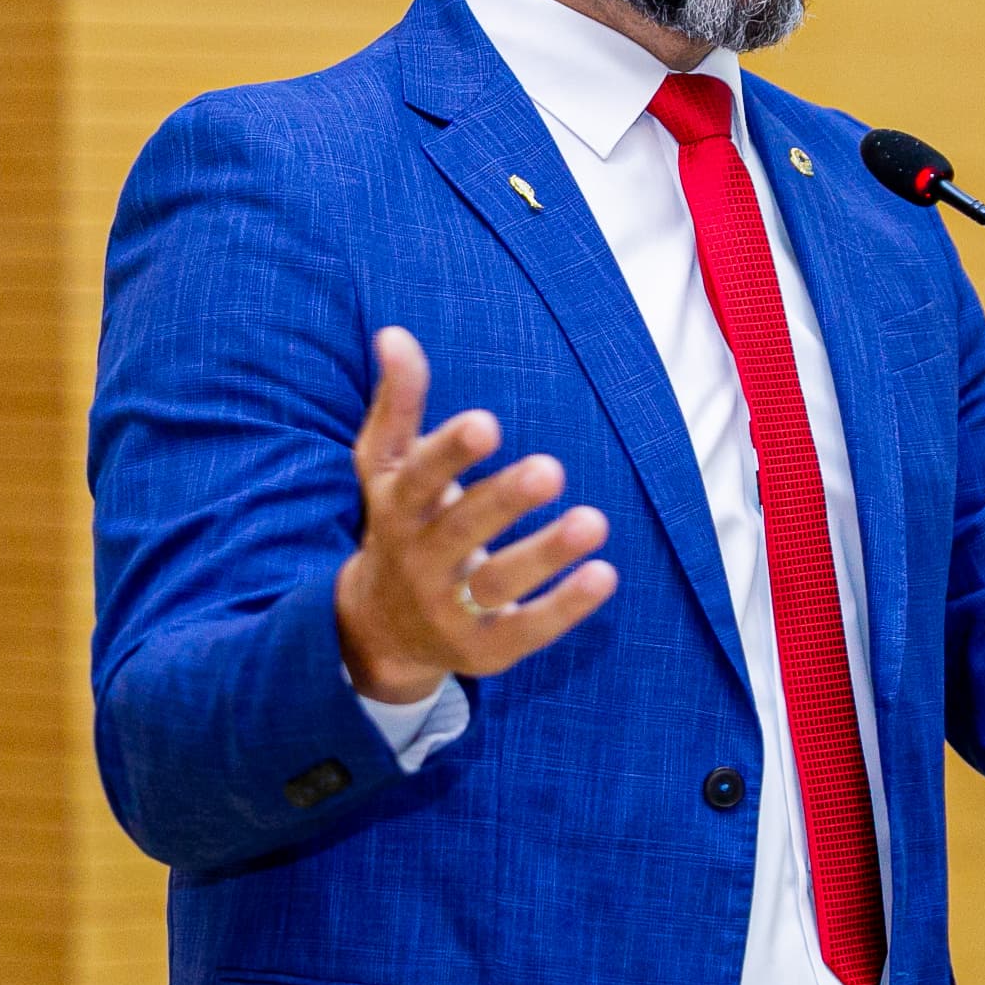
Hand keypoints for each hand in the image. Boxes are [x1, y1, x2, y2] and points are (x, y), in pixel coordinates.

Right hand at [334, 327, 618, 704]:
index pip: (419, 478)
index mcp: (397, 509)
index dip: (449, 452)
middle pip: (461, 531)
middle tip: (551, 467)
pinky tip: (605, 574)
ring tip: (595, 521)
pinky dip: (564, 607)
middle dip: (504, 501)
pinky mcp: (483, 650)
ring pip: (497, 583)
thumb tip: (394, 333)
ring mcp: (449, 610)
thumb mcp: (387, 468)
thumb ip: (398, 404)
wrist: (378, 629)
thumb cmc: (400, 525)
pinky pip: (525, 630)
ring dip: (546, 554)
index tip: (487, 422)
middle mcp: (418, 561)